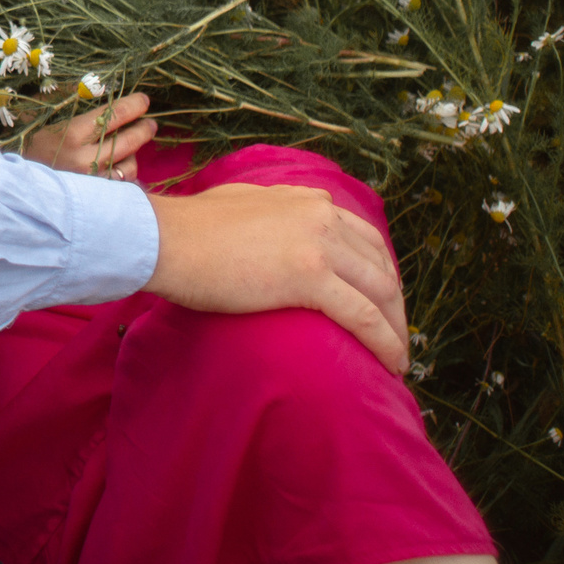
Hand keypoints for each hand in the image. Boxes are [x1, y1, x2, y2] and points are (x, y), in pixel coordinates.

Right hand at [20, 91, 155, 181]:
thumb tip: (101, 90)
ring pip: (129, 165)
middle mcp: (84, 159)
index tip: (143, 101)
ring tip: (130, 147)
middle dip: (143, 129)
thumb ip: (71, 104)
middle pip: (128, 141)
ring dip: (133, 153)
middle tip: (150, 123)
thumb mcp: (45, 118)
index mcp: (71, 134)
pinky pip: (121, 185)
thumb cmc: (30, 146)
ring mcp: (91, 182)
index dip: (133, 105)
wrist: (17, 185)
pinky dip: (124, 174)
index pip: (114, 115)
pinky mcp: (94, 199)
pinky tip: (120, 166)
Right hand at [144, 182, 410, 375]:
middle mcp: (322, 215)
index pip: (364, 237)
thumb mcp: (241, 204)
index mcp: (307, 200)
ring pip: (380, 291)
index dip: (379, 273)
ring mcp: (319, 244)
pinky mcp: (310, 277)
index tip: (380, 302)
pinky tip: (392, 364)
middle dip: (394, 304)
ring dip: (396, 327)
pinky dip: (384, 342)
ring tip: (397, 358)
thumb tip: (271, 227)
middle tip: (396, 336)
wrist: (165, 239)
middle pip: (380, 264)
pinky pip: (363, 316)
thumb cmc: (188, 229)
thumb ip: (270, 214)